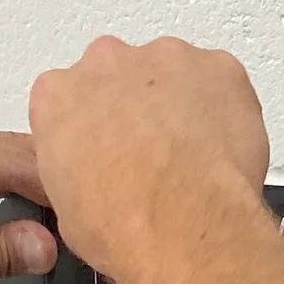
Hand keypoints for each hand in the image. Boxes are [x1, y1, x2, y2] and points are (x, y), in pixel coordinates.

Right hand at [27, 36, 269, 283]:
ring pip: (173, 72)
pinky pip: (222, 80)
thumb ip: (75, 167)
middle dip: (136, 109)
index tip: (109, 155)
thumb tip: (95, 177)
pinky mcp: (217, 66)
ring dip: (181, 105)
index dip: (94, 131)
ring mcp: (164, 58)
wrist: (180, 225)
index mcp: (58, 95)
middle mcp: (106, 62)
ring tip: (193, 156)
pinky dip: (225, 108)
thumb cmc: (120, 224)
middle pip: (120, 75)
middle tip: (154, 156)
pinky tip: (224, 149)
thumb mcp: (66, 209)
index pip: (70, 100)